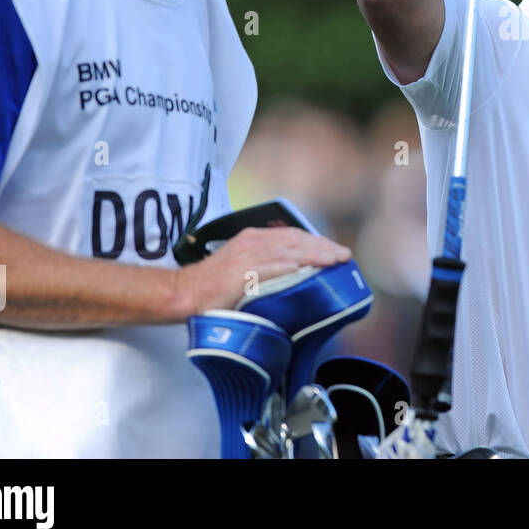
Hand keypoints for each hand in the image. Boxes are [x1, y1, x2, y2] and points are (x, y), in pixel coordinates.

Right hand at [175, 226, 350, 314]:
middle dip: (323, 247)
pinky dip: (285, 268)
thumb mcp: (244, 267)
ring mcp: (246, 257)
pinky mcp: (239, 273)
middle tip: (345, 256)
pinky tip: (303, 270)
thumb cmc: (214, 286)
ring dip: (313, 255)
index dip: (317, 241)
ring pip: (287, 252)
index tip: (336, 250)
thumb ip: (267, 265)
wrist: (184, 293)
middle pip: (296, 240)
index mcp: (254, 238)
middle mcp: (253, 242)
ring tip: (334, 260)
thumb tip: (296, 273)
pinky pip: (267, 269)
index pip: (293, 235)